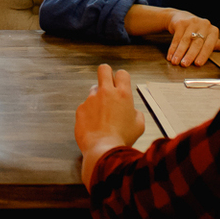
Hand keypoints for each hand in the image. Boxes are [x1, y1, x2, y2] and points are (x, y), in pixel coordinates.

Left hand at [74, 64, 143, 185]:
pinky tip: (93, 125)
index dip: (122, 78)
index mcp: (122, 94)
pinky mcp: (80, 109)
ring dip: (98, 98)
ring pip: (93, 90)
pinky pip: (85, 106)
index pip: (122, 73)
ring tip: (102, 116)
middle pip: (104, 69)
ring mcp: (91, 100)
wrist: (103, 149)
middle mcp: (106, 93)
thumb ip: (135, 113)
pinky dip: (89, 113)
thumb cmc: (122, 138)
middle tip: (108, 85)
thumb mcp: (139, 125)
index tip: (121, 85)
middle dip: (106, 73)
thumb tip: (131, 111)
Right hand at [164, 10, 219, 66]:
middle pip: (196, 43)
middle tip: (184, 65)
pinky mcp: (181, 22)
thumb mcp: (212, 39)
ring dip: (179, 52)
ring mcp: (192, 22)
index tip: (198, 64)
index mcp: (213, 30)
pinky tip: (170, 55)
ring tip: (175, 62)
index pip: (209, 44)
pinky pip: (177, 37)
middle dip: (189, 55)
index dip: (203, 55)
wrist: (182, 18)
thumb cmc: (199, 32)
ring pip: (185, 40)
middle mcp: (204, 24)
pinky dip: (173, 48)